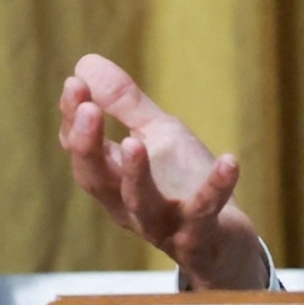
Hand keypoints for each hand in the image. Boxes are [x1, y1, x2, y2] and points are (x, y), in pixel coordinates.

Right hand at [57, 54, 269, 287]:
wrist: (226, 242)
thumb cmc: (185, 184)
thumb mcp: (157, 135)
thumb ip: (124, 104)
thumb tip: (85, 62)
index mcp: (114, 179)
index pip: (82, 150)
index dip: (73, 118)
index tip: (75, 83)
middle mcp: (129, 205)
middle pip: (96, 180)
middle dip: (87, 145)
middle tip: (87, 110)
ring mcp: (164, 224)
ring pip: (140, 204)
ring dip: (135, 174)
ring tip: (135, 143)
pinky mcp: (200, 236)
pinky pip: (205, 214)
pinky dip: (216, 188)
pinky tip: (230, 161)